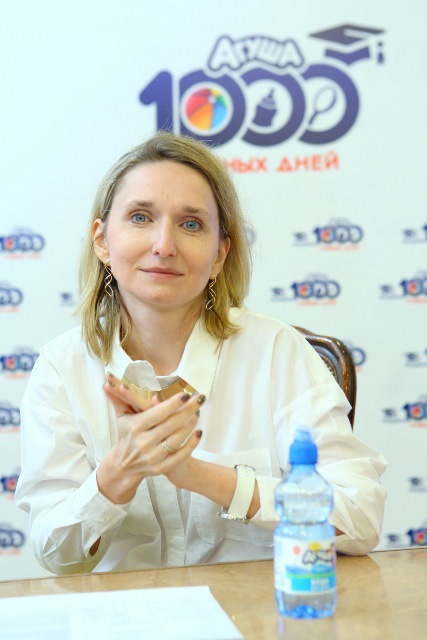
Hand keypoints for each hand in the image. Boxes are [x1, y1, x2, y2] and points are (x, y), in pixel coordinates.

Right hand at [96, 372, 202, 503]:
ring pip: (177, 439)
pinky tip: (198, 432)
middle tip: (200, 398)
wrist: (124, 465)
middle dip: (188, 410)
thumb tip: (107, 381)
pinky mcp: (161, 468)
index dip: (172, 404)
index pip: (157, 414)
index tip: (185, 394)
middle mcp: (144, 442)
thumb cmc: (126, 435)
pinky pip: (180, 455)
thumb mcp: (121, 416)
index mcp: (135, 427)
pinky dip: (191, 444)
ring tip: (198, 412)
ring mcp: (153, 457)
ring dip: (190, 424)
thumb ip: (118, 398)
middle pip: (171, 425)